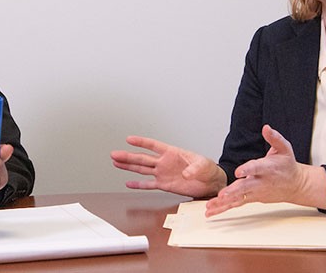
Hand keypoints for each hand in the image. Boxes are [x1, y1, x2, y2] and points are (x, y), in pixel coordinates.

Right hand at [110, 136, 225, 197]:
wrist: (210, 183)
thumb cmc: (208, 169)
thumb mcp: (203, 165)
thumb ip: (194, 169)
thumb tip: (185, 174)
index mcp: (172, 153)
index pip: (153, 145)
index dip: (141, 142)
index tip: (129, 139)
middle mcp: (164, 162)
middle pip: (142, 158)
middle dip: (128, 156)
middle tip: (114, 154)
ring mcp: (162, 173)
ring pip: (142, 169)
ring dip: (129, 166)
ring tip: (116, 163)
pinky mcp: (164, 185)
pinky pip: (149, 185)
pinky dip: (138, 185)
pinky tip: (128, 183)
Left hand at [205, 125, 325, 216]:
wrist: (296, 185)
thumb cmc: (287, 165)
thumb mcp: (285, 149)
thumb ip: (275, 138)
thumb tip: (266, 127)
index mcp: (268, 168)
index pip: (257, 168)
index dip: (248, 169)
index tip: (239, 171)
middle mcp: (261, 182)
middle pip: (245, 187)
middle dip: (233, 191)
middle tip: (222, 195)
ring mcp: (256, 192)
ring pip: (238, 198)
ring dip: (224, 203)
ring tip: (211, 206)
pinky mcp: (252, 198)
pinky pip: (236, 204)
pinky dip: (223, 208)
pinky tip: (211, 211)